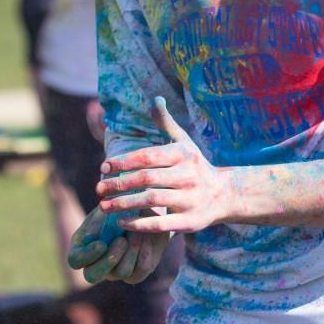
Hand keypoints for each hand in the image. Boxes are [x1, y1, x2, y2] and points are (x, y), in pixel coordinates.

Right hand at [68, 204, 169, 285]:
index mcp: (82, 247)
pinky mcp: (136, 272)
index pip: (75, 260)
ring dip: (131, 251)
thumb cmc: (119, 207)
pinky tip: (146, 237)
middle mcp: (97, 263)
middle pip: (92, 276)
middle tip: (121, 241)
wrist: (144, 210)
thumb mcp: (107, 210)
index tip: (102, 244)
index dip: (87, 255)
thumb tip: (91, 236)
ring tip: (137, 232)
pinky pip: (139, 271)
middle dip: (107, 261)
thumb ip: (98, 221)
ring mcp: (116, 270)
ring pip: (121, 272)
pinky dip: (143, 253)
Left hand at [96, 97, 232, 233]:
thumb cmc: (195, 166)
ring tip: (103, 207)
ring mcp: (190, 199)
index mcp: (183, 155)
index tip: (103, 167)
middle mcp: (188, 175)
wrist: (225, 195)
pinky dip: (138, 224)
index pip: (148, 156)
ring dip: (124, 204)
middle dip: (119, 184)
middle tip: (98, 189)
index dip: (123, 162)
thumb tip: (155, 99)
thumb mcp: (184, 142)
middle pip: (146, 178)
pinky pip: (161, 224)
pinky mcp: (190, 221)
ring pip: (151, 200)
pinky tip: (121, 222)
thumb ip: (166, 122)